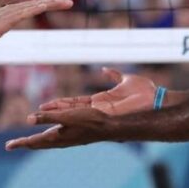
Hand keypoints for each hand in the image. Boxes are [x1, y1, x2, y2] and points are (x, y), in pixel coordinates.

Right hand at [0, 0, 72, 47]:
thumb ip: (2, 28)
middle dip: (55, 2)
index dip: (47, 4)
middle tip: (69, 0)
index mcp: (12, 13)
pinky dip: (36, 8)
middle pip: (38, 4)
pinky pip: (25, 12)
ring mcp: (11, 14)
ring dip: (51, 3)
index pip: (33, 7)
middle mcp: (13, 10)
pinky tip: (45, 5)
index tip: (60, 2)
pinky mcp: (8, 19)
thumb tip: (2, 29)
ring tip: (66, 1)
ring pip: (35, 6)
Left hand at [4, 107, 112, 150]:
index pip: (33, 141)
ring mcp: (67, 140)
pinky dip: (47, 139)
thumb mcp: (67, 116)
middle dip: (25, 143)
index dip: (20, 142)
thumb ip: (48, 117)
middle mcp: (60, 140)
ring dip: (35, 142)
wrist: (110, 128)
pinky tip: (50, 137)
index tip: (8, 146)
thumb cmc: (90, 121)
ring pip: (46, 142)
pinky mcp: (73, 137)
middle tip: (13, 145)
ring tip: (27, 142)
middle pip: (38, 144)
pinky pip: (55, 140)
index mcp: (57, 137)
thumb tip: (28, 119)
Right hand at [39, 67, 156, 115]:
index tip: (46, 105)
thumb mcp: (126, 79)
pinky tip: (48, 116)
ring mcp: (97, 113)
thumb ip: (114, 75)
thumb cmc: (146, 92)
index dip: (60, 104)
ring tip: (33, 118)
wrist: (156, 100)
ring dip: (51, 116)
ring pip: (68, 114)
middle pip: (67, 111)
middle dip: (51, 115)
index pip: (75, 103)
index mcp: (101, 102)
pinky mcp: (100, 114)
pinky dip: (61, 115)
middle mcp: (96, 110)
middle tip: (33, 117)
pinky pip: (77, 114)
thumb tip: (105, 69)